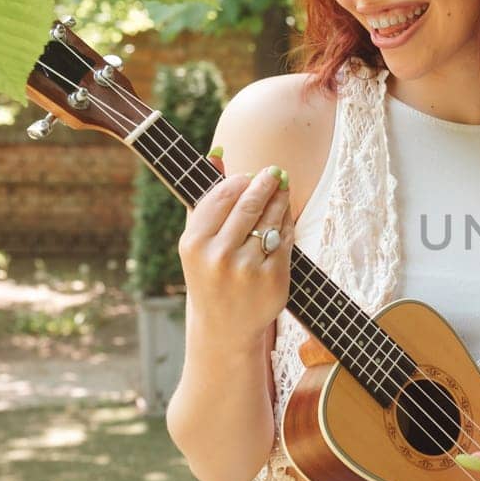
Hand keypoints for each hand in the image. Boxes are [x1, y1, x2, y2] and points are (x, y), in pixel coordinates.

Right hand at [178, 153, 293, 345]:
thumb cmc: (208, 275)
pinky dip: (286, 224)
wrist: (223, 327)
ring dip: (280, 200)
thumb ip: (205, 198)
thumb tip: (218, 153)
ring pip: (270, 220)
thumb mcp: (197, 241)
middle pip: (249, 204)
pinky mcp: (273, 279)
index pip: (221, 196)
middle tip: (275, 172)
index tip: (249, 174)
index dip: (239, 181)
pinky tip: (284, 216)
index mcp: (194, 243)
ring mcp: (247, 269)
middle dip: (265, 183)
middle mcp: (218, 255)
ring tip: (283, 189)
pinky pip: (284, 240)